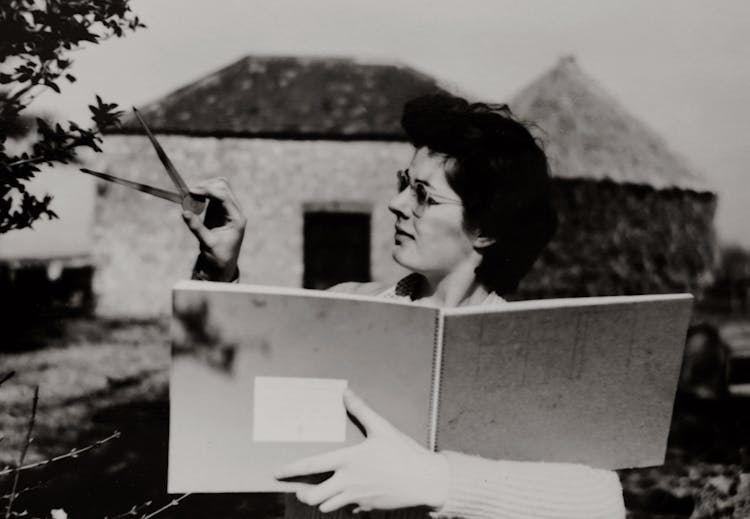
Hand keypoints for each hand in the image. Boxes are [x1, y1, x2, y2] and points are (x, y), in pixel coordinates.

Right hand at [182, 178, 245, 281]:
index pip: (224, 197)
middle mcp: (235, 211)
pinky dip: (203, 194)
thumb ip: (197, 228)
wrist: (222, 264)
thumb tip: (184, 212)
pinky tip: (193, 200)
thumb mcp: (207, 244)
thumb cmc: (218, 256)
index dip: (208, 191)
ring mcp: (228, 209)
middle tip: (190, 194)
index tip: (192, 191)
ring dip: (205, 188)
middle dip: (207, 186)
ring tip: (191, 197)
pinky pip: (213, 195)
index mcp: (237, 219)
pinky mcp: (220, 210)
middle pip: (224, 187)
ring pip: (219, 187)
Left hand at [274, 389, 449, 513]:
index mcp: (348, 461)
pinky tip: (351, 495)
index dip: (291, 470)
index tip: (278, 472)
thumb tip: (346, 393)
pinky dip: (346, 503)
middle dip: (303, 493)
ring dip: (322, 500)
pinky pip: (350, 507)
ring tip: (320, 492)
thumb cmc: (403, 453)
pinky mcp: (369, 506)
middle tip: (300, 488)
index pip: (312, 466)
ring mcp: (358, 497)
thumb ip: (361, 410)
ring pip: (329, 506)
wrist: (424, 480)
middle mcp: (348, 481)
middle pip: (314, 496)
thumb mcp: (382, 427)